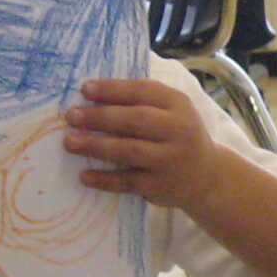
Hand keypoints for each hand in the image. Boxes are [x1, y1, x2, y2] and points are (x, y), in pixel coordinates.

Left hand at [63, 77, 219, 204]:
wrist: (207, 177)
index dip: (113, 90)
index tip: (84, 89)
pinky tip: (84, 176)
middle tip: (72, 116)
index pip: (144, 91)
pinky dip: (105, 179)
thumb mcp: (172, 112)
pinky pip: (128, 182)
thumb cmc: (178, 136)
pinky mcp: (162, 186)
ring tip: (70, 142)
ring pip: (130, 151)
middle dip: (100, 117)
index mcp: (179, 104)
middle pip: (135, 120)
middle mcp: (179, 130)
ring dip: (97, 146)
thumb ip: (142, 102)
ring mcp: (171, 160)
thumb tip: (92, 97)